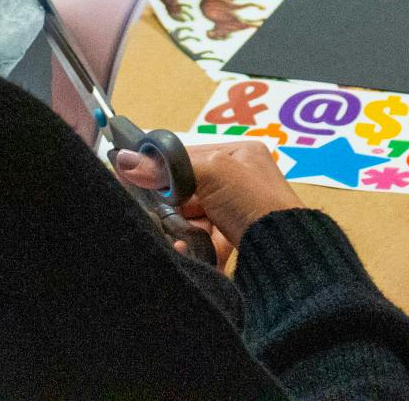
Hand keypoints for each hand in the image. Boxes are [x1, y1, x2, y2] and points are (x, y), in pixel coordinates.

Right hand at [118, 140, 306, 250]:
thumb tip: (125, 160)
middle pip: (188, 190)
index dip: (161, 168)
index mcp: (240, 155)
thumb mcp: (212, 173)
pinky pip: (202, 240)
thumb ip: (169, 167)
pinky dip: (191, 246)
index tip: (130, 176)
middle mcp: (240, 181)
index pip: (188, 156)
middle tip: (154, 212)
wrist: (283, 253)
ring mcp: (238, 212)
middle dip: (170, 205)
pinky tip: (184, 249)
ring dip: (179, 228)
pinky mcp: (234, 241)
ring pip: (192, 218)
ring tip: (175, 237)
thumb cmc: (252, 202)